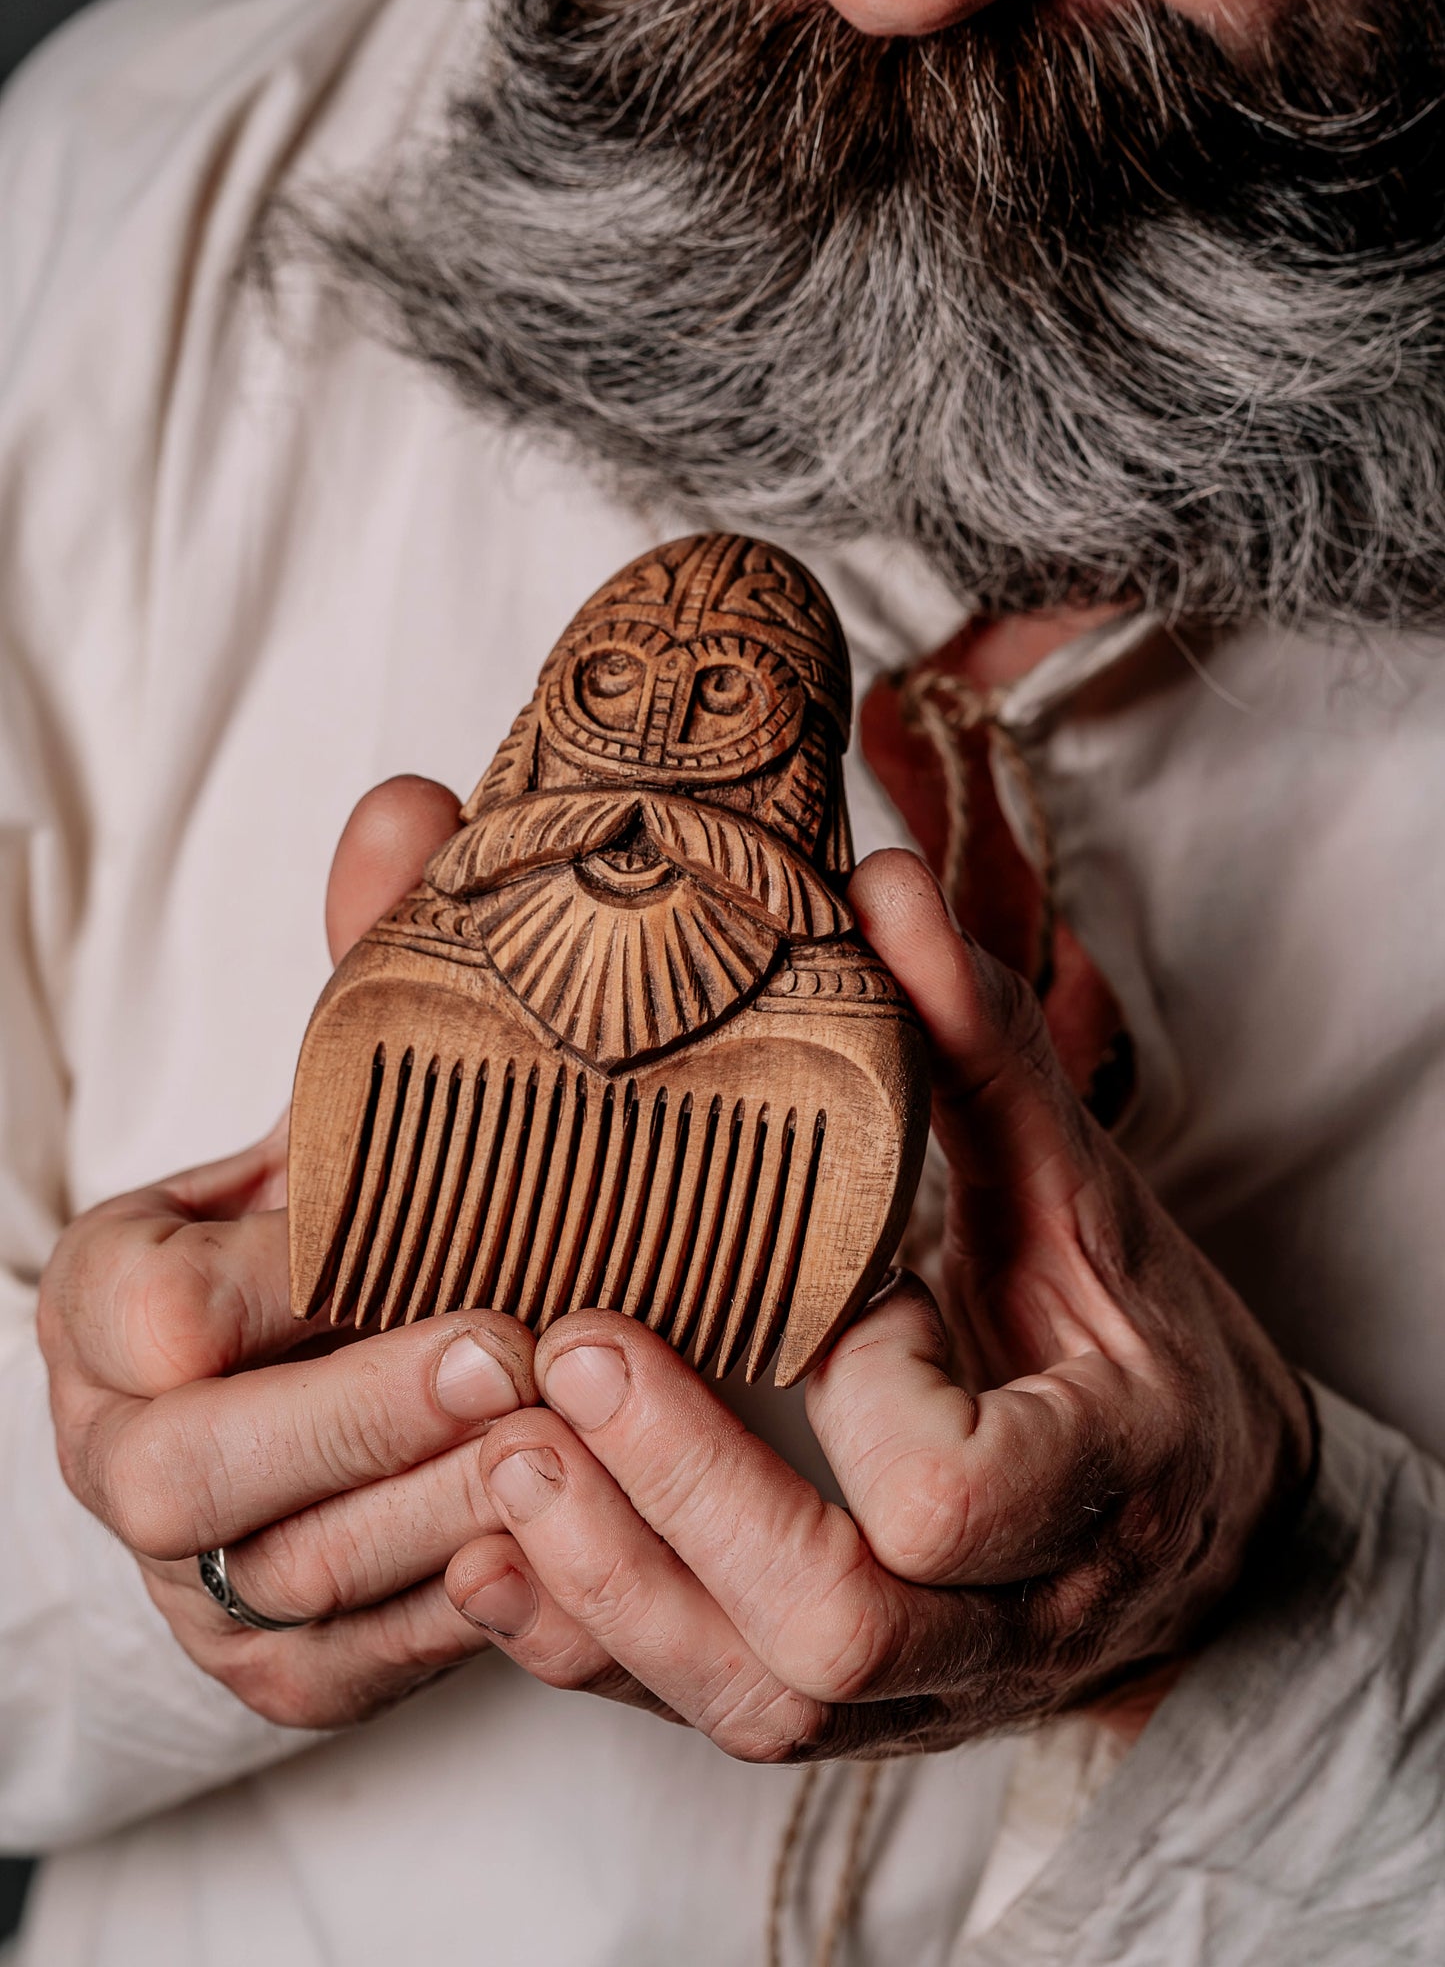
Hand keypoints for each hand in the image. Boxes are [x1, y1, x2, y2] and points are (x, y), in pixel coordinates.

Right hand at [37, 778, 573, 1729]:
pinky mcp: (264, 1664)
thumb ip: (376, 962)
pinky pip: (346, 1670)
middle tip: (524, 1367)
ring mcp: (181, 1574)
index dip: (302, 1300)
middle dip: (366, 1422)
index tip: (470, 1278)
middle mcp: (111, 1445)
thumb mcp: (354, 1091)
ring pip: (285, 1584)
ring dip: (437, 1521)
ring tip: (582, 1454)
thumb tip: (419, 804)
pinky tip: (554, 1554)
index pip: (153, 1310)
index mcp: (103, 1293)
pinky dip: (450, 1619)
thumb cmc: (346, 1210)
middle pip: (196, 1476)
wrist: (335, 1358)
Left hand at [443, 852, 1314, 1760]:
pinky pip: (708, 1719)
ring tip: (503, 1453)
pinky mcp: (846, 1712)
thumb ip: (980, 1049)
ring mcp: (926, 1690)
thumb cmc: (1138, 1346)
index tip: (810, 1292)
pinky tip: (498, 1558)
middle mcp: (1014, 1617)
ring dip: (613, 1583)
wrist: (1203, 1519)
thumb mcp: (1084, 1192)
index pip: (954, 1494)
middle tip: (566, 1355)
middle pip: (835, 1630)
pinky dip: (596, 1645)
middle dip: (682, 1493)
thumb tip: (882, 884)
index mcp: (1102, 1478)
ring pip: (757, 1702)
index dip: (857, 1393)